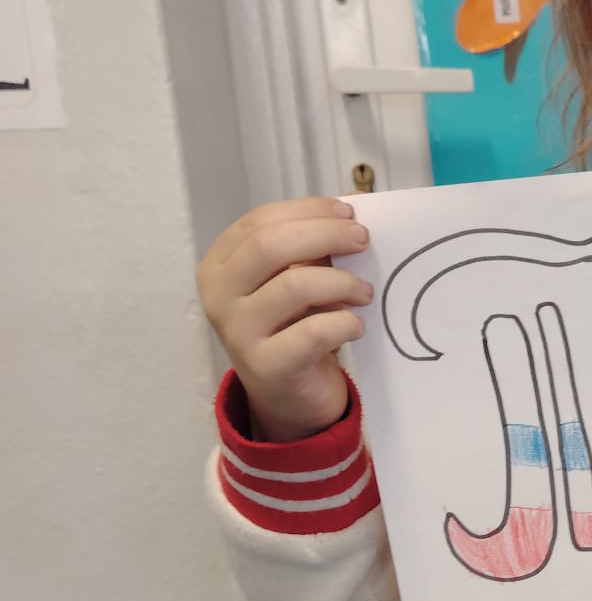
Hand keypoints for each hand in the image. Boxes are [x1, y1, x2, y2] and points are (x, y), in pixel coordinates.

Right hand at [196, 197, 372, 440]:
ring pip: (294, 285)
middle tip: (362, 240)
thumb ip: (315, 244)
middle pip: (270, 245)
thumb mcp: (298, 278)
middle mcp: (219, 295)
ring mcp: (237, 332)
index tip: (347, 213)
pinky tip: (356, 325)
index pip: (260, 222)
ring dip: (342, 282)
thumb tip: (356, 204)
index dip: (307, 211)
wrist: (289, 396)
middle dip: (325, 235)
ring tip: (364, 292)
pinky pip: (313, 332)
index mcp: (221, 265)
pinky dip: (345, 323)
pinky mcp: (266, 366)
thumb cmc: (295, 328)